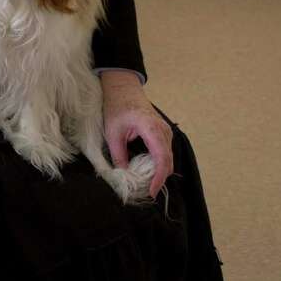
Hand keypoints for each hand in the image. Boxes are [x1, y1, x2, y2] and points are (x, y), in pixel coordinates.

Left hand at [100, 70, 172, 198]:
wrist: (123, 88)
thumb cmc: (116, 107)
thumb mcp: (113, 133)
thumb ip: (119, 155)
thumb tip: (123, 175)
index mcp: (152, 129)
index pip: (162, 158)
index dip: (158, 178)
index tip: (151, 192)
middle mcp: (164, 131)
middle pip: (168, 161)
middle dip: (159, 178)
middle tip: (146, 191)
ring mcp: (166, 131)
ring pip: (168, 158)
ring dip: (159, 172)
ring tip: (146, 183)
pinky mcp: (163, 133)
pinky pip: (165, 152)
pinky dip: (159, 163)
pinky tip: (147, 170)